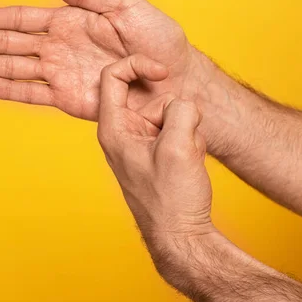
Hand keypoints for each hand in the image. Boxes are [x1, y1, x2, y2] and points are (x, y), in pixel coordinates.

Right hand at [0, 0, 204, 120]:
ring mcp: (61, 74)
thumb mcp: (126, 7)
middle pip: (6, 43)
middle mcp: (59, 47)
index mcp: (71, 21)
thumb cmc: (160, 42)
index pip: (21, 18)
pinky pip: (31, 93)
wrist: (177, 84)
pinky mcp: (68, 100)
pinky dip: (6, 89)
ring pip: (11, 68)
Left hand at [97, 54, 212, 237]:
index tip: (163, 72)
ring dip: (185, 130)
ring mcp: (140, 143)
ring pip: (170, 113)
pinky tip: (189, 164)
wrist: (181, 236)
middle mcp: (122, 133)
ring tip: (185, 159)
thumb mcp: (178, 148)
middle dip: (174, 113)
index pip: (112, 76)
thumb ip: (180, 112)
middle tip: (181, 143)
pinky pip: (177, 130)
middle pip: (151, 97)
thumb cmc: (171, 199)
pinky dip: (188, 142)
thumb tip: (183, 103)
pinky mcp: (156, 151)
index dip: (138, 65)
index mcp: (113, 128)